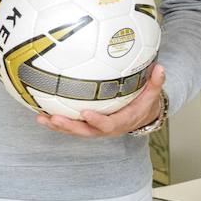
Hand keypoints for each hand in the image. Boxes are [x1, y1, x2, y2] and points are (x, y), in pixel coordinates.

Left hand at [36, 65, 165, 136]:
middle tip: (54, 118)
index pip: (107, 125)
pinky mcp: (86, 125)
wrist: (141, 117)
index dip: (96, 121)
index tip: (85, 113)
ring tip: (41, 118)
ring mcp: (94, 128)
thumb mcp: (152, 94)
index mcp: (121, 122)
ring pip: (74, 130)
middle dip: (69, 126)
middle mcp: (105, 128)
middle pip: (85, 131)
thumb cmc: (144, 103)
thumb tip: (160, 68)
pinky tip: (40, 112)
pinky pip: (70, 124)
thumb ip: (155, 83)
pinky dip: (55, 121)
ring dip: (57, 125)